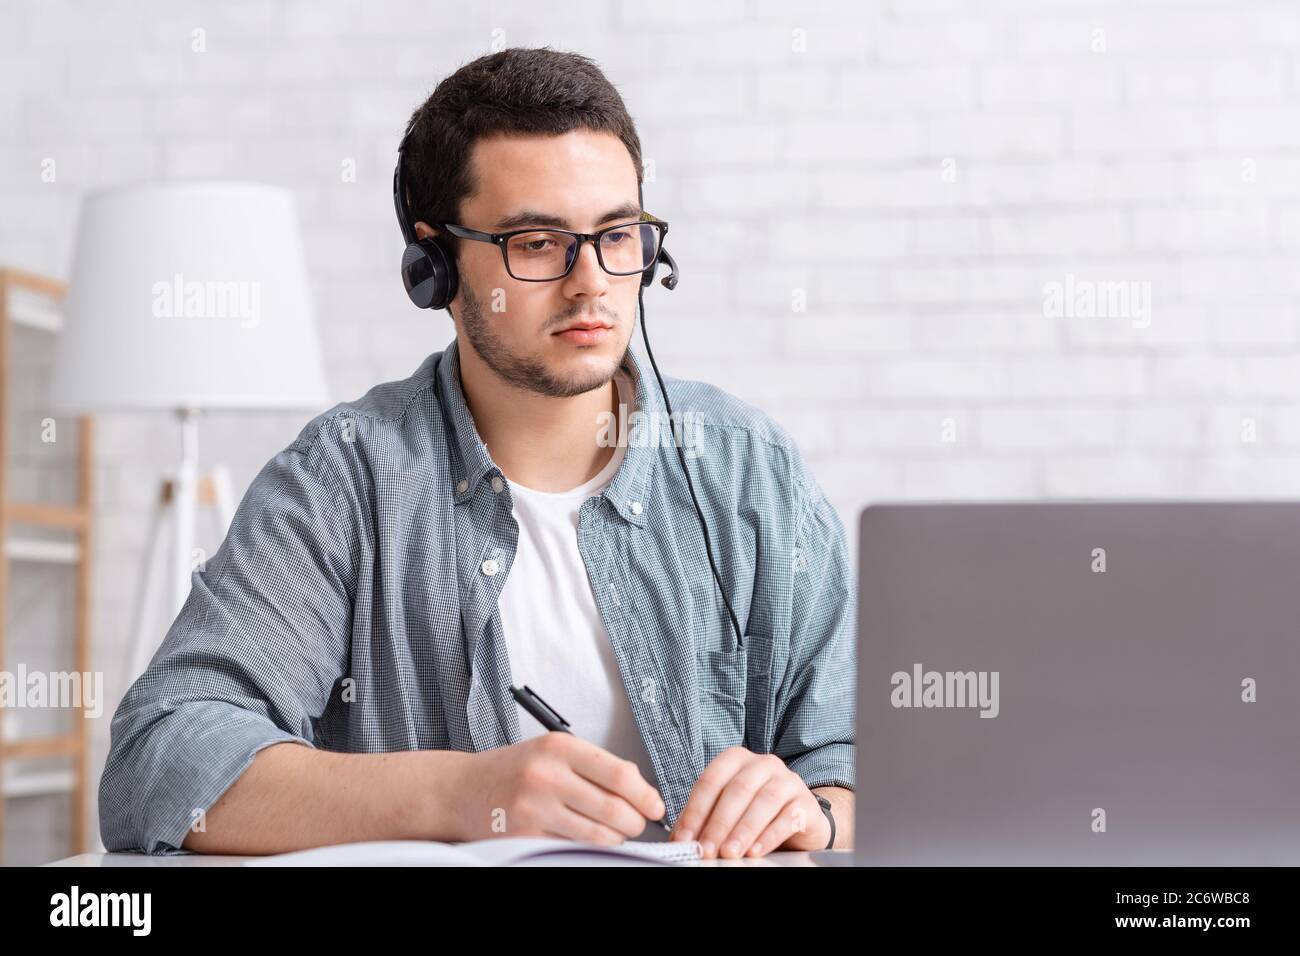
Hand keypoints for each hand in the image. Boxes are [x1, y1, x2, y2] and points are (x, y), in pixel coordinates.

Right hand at [455, 732, 665, 843]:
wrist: (461, 790)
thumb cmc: (513, 770)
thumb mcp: (552, 751)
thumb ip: (594, 765)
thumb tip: (640, 787)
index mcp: (559, 748)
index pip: (620, 774)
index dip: (646, 795)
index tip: (655, 806)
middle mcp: (546, 776)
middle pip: (614, 809)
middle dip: (635, 823)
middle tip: (636, 823)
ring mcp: (533, 809)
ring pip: (599, 836)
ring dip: (615, 840)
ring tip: (612, 833)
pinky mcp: (523, 838)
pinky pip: (573, 850)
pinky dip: (588, 850)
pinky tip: (585, 841)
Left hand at [668, 746, 828, 857]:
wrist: (798, 817)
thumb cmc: (755, 812)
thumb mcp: (727, 810)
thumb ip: (704, 819)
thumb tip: (680, 840)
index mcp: (736, 760)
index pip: (710, 781)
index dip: (695, 811)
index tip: (685, 838)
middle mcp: (763, 764)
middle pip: (737, 790)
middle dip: (718, 823)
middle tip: (706, 850)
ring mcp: (787, 780)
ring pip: (764, 801)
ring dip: (743, 830)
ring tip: (729, 853)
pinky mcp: (805, 802)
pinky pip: (787, 817)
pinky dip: (769, 836)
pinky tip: (755, 851)